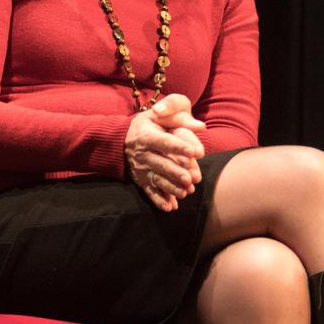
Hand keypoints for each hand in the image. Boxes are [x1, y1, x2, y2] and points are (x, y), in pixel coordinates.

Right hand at [125, 95, 205, 211]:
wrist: (122, 137)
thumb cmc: (150, 123)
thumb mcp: (161, 115)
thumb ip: (180, 119)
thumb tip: (201, 126)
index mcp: (147, 135)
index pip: (164, 141)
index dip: (178, 146)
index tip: (193, 151)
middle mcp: (142, 153)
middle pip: (161, 164)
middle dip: (176, 172)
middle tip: (191, 179)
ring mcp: (141, 168)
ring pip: (156, 179)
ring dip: (170, 188)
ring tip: (185, 192)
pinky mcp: (141, 180)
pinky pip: (149, 192)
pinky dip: (159, 200)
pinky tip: (170, 207)